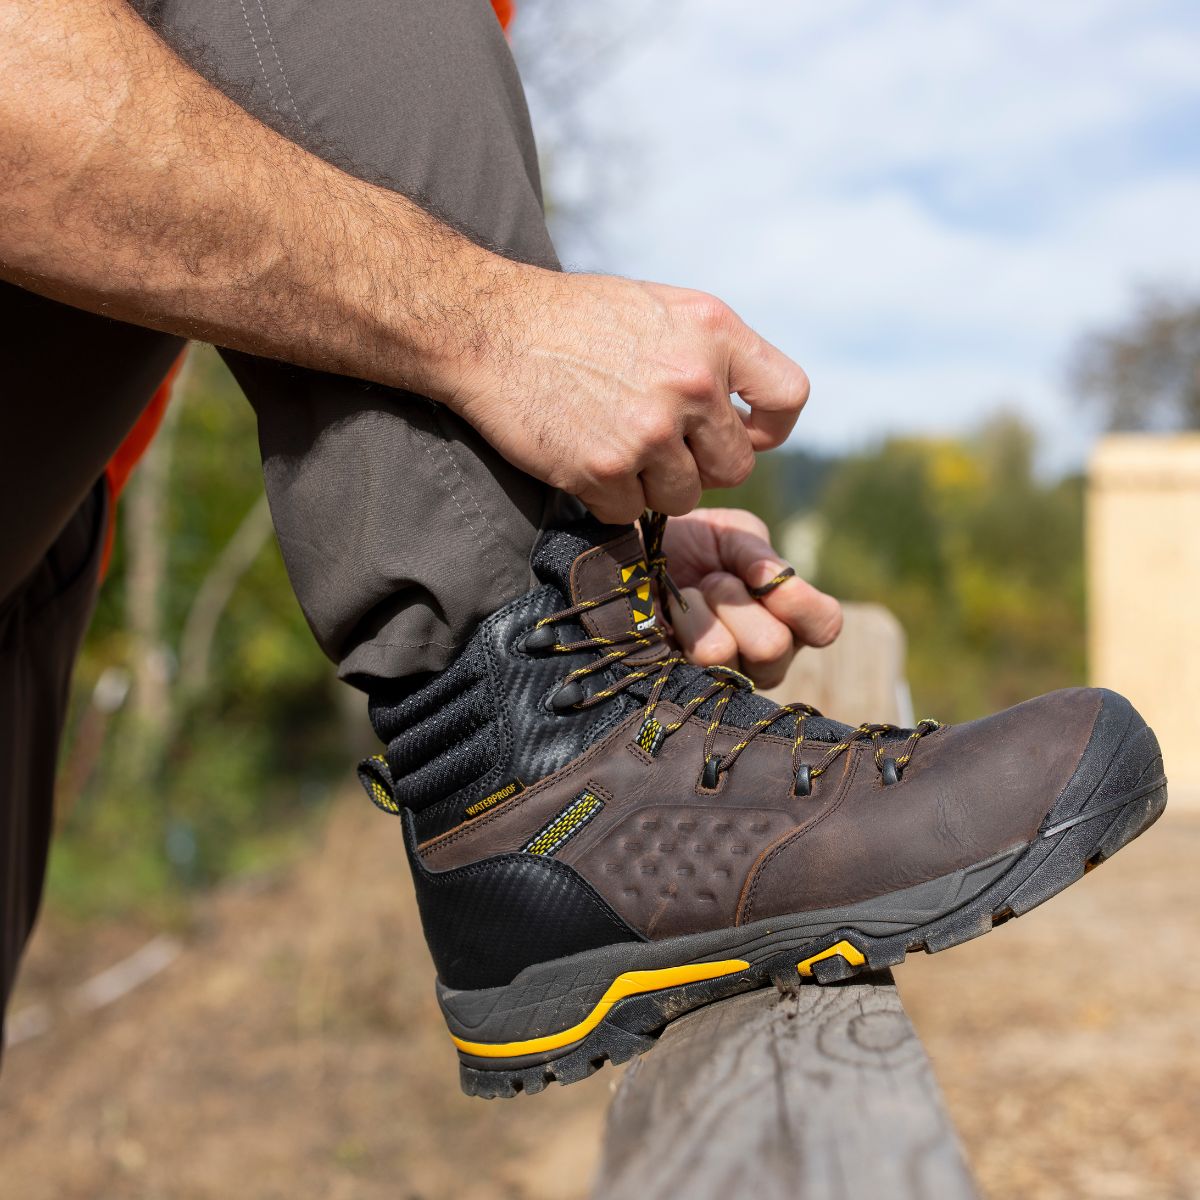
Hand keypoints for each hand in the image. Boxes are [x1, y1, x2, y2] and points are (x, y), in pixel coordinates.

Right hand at [449, 269, 809, 523]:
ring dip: (651, 486)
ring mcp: (650, 429)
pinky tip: (582, 457)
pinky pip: (629, 513)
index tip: (739, 433)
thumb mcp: (659, 310)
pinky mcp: (605, 468)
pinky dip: (607, 498)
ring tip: (613, 446)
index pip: (789, 397)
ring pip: (682, 498)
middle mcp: (693, 381)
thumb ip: (710, 356)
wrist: (488, 327)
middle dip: (700, 467)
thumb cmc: (573, 319)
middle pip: (735, 467)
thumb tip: (741, 415)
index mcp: (715, 331)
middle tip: (658, 447)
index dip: (768, 428)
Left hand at [660, 508, 841, 688]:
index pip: (824, 625)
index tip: (763, 574)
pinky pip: (688, 661)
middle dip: (735, 600)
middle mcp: (765, 659)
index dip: (800, 602)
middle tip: (712, 580)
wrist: (631, 556)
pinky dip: (677, 623)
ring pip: (724, 655)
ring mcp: (725, 679)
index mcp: (789, 619)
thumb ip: (756, 552)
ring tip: (687, 595)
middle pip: (772, 647)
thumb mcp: (730, 533)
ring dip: (700, 610)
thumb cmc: (689, 545)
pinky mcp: (683, 686)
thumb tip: (772, 578)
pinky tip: (667, 613)